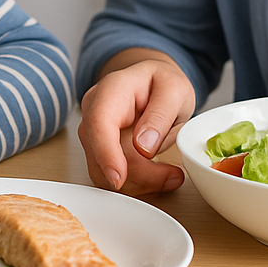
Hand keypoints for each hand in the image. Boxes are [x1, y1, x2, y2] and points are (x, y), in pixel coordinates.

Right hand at [78, 50, 195, 194]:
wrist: (154, 83)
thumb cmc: (161, 84)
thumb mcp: (174, 90)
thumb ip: (161, 115)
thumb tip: (143, 146)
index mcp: (111, 90)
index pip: (99, 124)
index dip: (106, 153)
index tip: (120, 177)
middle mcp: (93, 112)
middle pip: (103, 154)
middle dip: (141, 172)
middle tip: (174, 174)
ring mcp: (93, 134)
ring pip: (104, 172)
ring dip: (139, 182)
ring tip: (170, 174)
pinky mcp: (98, 152)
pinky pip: (109, 177)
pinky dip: (135, 183)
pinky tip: (156, 175)